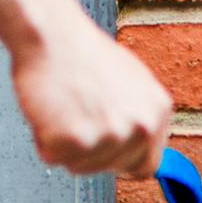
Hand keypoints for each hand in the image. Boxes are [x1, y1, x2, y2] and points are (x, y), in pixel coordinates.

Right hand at [11, 17, 171, 177]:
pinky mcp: (76, 141)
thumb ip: (139, 115)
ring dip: (65, 145)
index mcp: (157, 111)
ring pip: (81, 167)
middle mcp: (140, 127)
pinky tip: (49, 109)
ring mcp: (110, 136)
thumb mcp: (130, 81)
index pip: (147, 165)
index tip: (103, 146)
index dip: (120, 159)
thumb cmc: (82, 52)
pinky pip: (53, 157)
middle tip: (74, 114)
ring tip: (63, 107)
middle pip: (112, 168)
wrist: (51, 34)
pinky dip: (44, 139)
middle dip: (90, 151)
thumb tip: (142, 144)